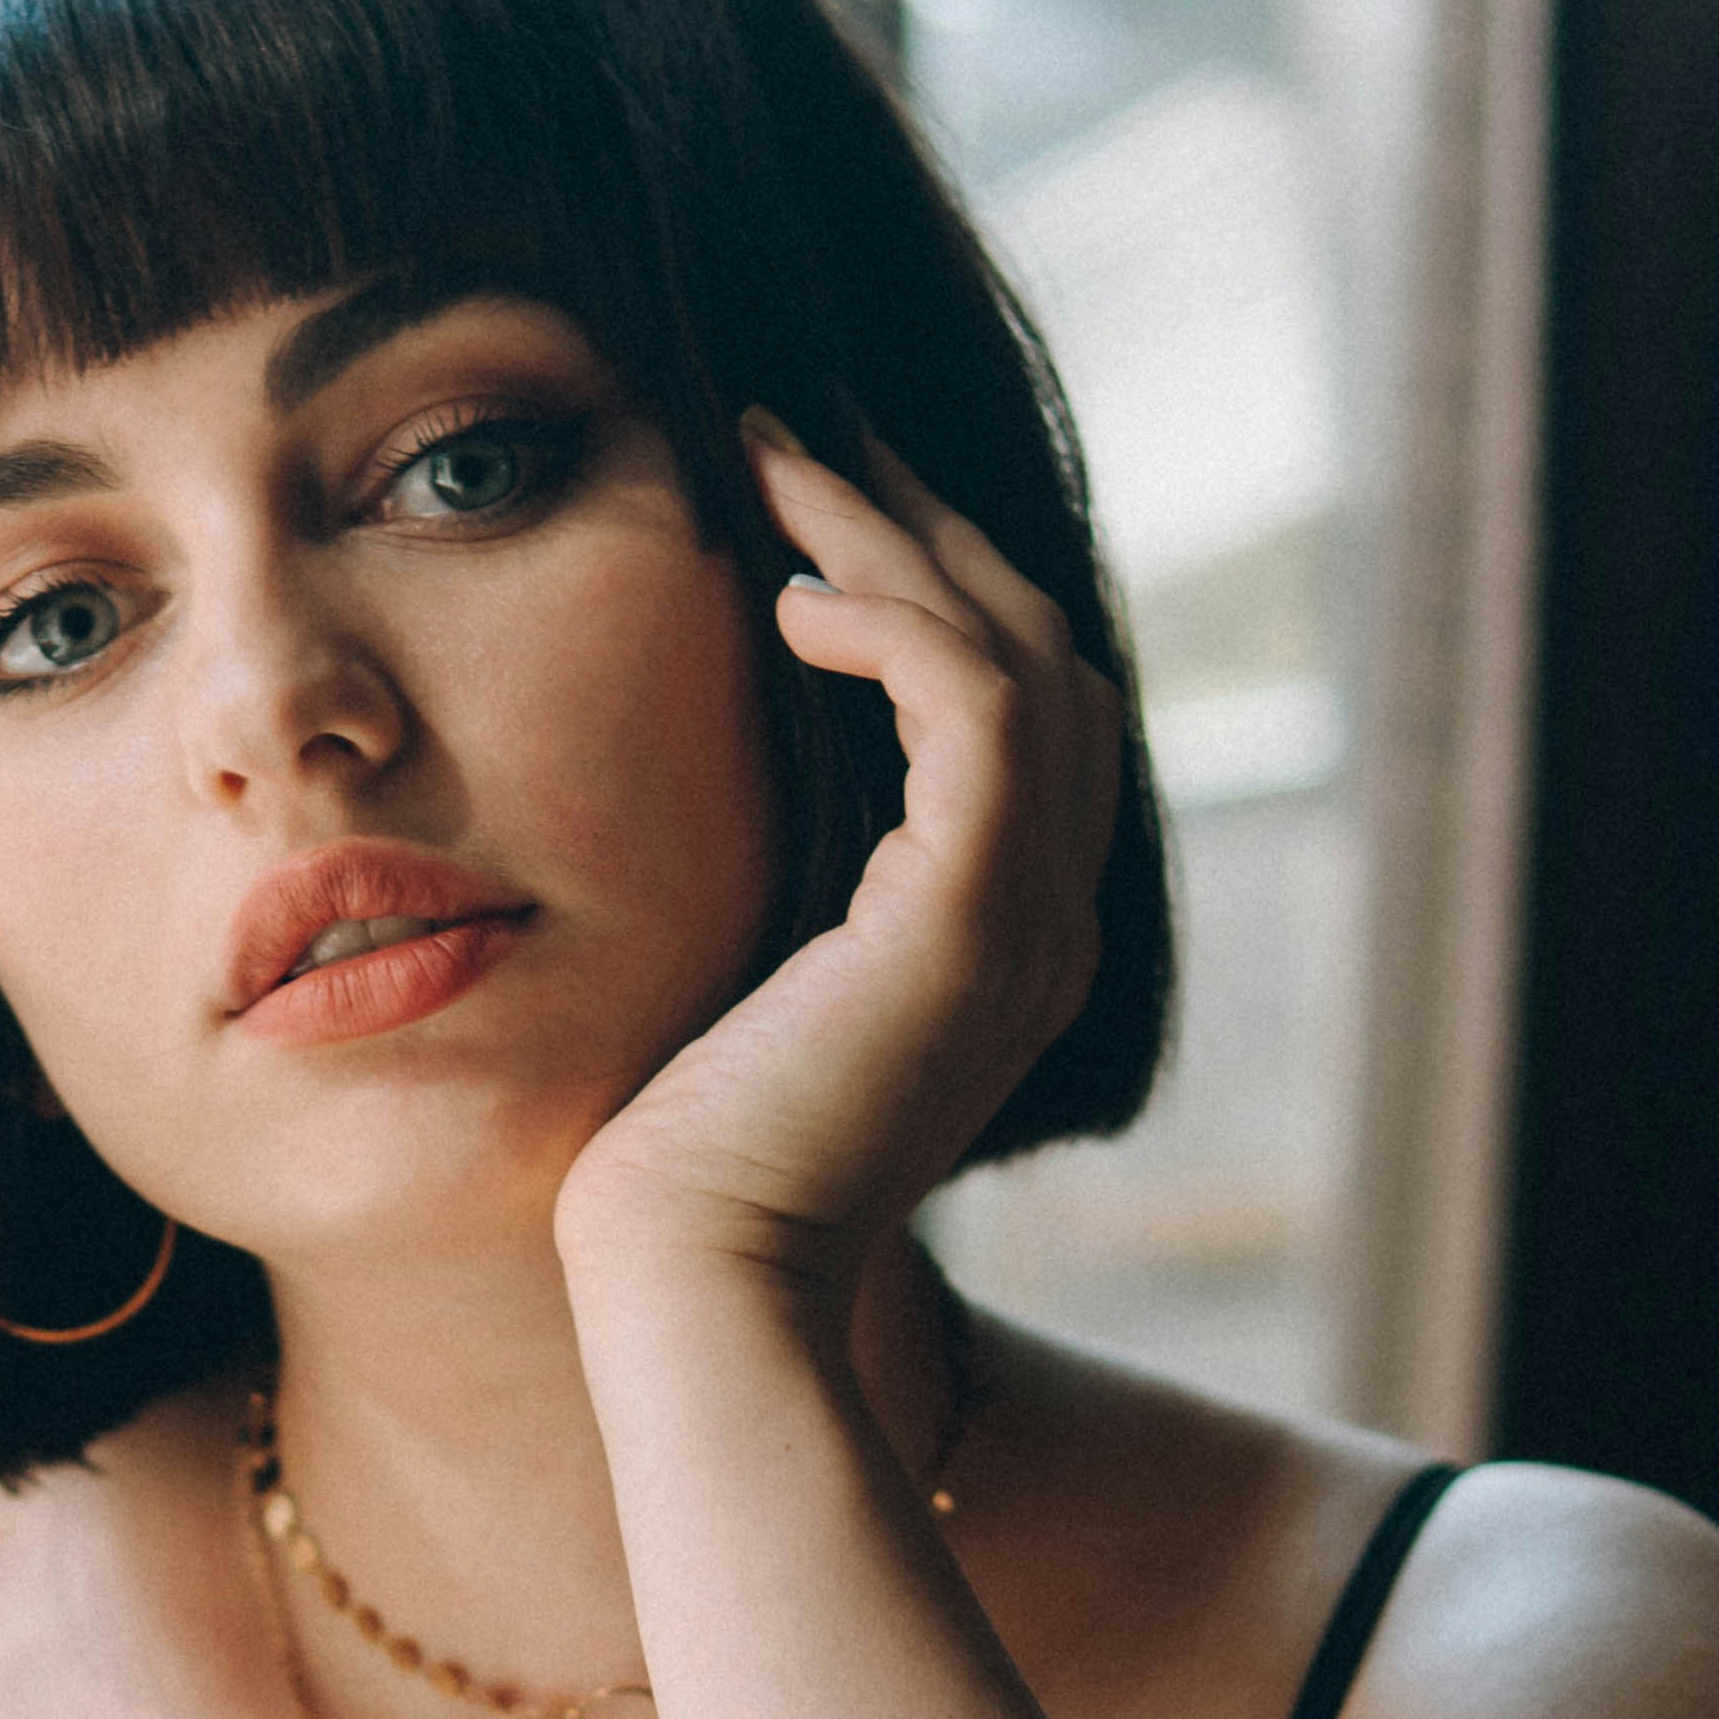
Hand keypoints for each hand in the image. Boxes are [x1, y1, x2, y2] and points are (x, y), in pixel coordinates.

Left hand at [558, 413, 1121, 1310]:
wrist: (696, 1293)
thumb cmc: (674, 1174)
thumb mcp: (732, 990)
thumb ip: (767, 890)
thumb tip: (702, 789)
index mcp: (997, 937)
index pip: (1011, 709)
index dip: (924, 584)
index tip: (806, 499)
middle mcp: (1044, 920)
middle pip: (1033, 650)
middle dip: (916, 522)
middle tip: (797, 426)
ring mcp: (1024, 920)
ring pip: (1011, 650)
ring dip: (891, 536)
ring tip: (772, 456)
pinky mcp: (966, 921)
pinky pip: (972, 706)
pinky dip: (892, 627)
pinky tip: (786, 600)